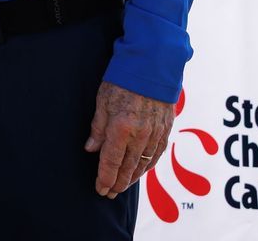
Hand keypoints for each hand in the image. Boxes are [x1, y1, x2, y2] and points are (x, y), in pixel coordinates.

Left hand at [85, 81, 173, 197]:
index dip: (104, 179)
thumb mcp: (102, 100)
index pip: (111, 162)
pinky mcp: (166, 129)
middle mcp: (140, 135)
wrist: (153, 64)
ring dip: (132, 178)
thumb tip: (91, 149)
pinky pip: (156, 155)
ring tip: (122, 186)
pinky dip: (148, 166)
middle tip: (109, 193)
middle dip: (117, 183)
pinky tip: (141, 171)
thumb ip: (98, 127)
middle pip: (127, 168)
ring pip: (143, 165)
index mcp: (121, 128)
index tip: (100, 189)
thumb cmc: (124, 79)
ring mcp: (155, 134)